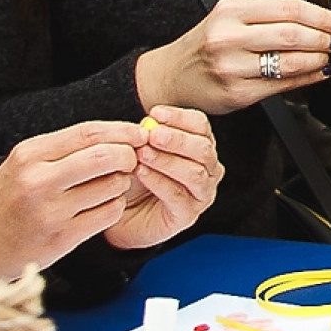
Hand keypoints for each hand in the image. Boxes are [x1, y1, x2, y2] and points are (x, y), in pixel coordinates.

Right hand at [0, 123, 147, 279]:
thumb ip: (68, 147)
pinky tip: (100, 207)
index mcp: (30, 155)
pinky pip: (109, 213)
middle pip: (107, 156)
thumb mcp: (26, 163)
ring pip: (113, 185)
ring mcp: (50, 212)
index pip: (90, 133)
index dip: (122, 130)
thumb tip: (124, 133)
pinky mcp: (61, 238)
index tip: (140, 133)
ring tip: (108, 186)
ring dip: (121, 183)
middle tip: (130, 160)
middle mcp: (39, 181)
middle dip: (129, 156)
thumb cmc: (10, 198)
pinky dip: (114, 207)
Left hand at [103, 107, 223, 251]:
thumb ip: (148, 137)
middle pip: (203, 148)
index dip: (180, 118)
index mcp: (201, 148)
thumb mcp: (142, 152)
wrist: (122, 218)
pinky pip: (177, 195)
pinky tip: (141, 172)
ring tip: (142, 154)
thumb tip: (149, 123)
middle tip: (153, 134)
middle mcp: (209, 170)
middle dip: (177, 139)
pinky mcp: (188, 215)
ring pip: (194, 172)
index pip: (201, 126)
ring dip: (167, 160)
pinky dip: (158, 181)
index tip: (156, 113)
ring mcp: (202, 194)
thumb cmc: (135, 181)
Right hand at [134, 0, 330, 115]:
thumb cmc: (209, 42)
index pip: (290, 8)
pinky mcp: (236, 93)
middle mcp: (229, 37)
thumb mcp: (232, 16)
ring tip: (328, 56)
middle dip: (324, 38)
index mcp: (232, 10)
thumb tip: (320, 15)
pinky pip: (282, 85)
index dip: (321, 15)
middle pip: (293, 34)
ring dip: (319, 59)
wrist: (171, 75)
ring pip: (291, 61)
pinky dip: (307, 78)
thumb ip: (270, 13)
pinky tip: (317, 73)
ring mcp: (231, 67)